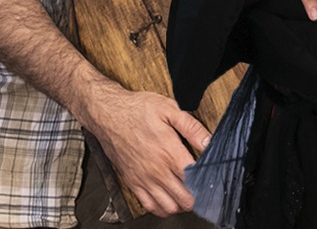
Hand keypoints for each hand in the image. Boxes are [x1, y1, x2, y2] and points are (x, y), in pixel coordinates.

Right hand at [82, 84, 209, 215]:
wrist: (107, 114)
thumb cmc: (136, 109)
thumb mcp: (168, 108)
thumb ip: (191, 127)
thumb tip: (210, 142)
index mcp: (169, 152)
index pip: (196, 180)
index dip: (207, 181)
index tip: (210, 176)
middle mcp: (157, 170)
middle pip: (185, 199)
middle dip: (196, 196)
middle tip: (200, 186)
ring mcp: (144, 179)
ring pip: (169, 207)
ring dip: (180, 203)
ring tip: (185, 193)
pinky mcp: (133, 182)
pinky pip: (150, 206)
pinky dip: (162, 207)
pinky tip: (167, 197)